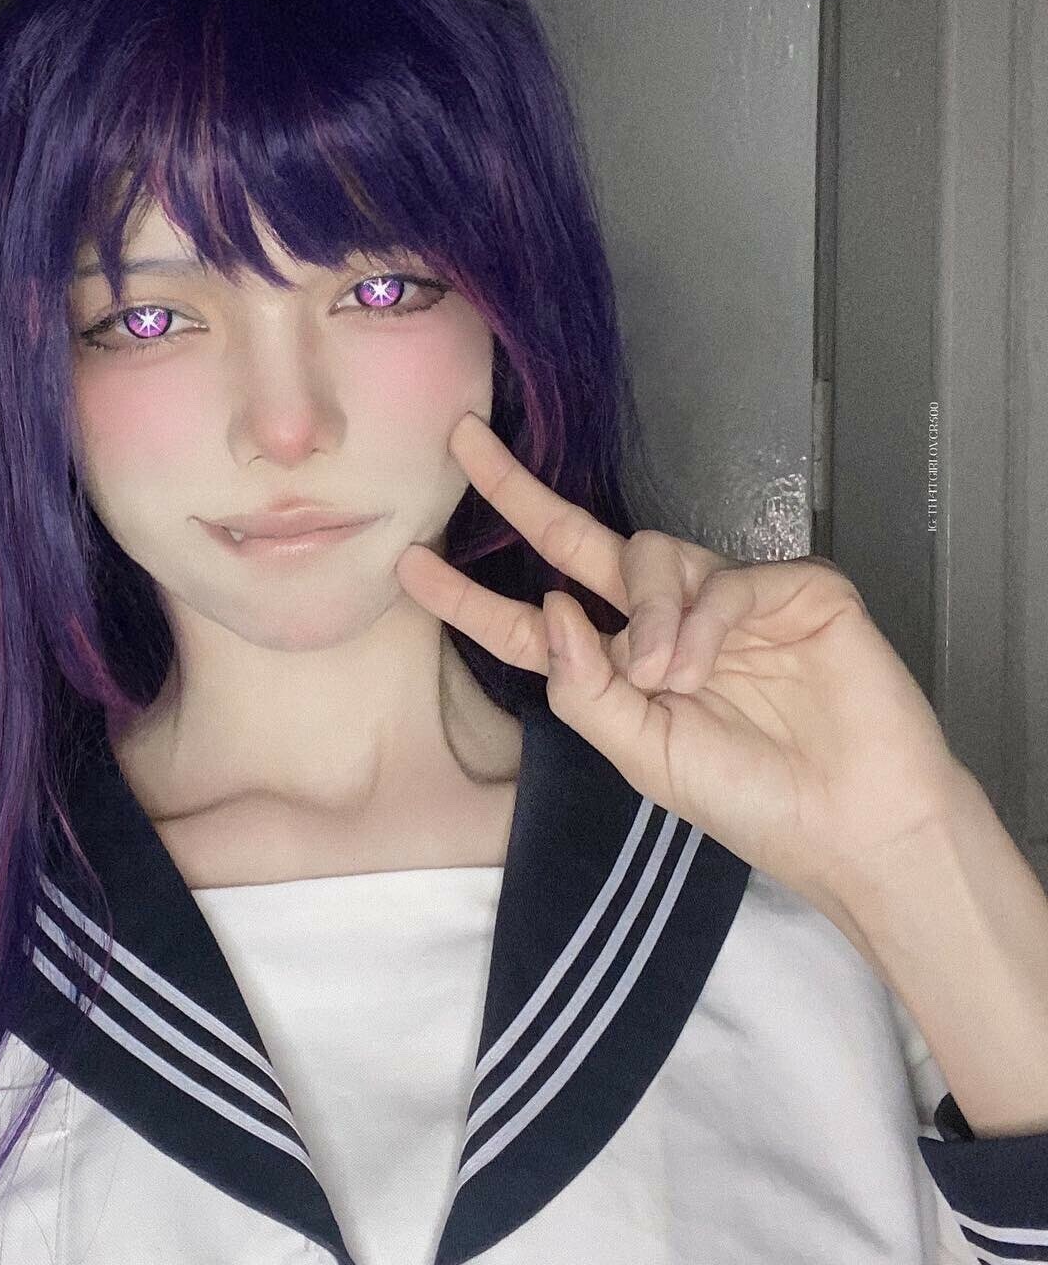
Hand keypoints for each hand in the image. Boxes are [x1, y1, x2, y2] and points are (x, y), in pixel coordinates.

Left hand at [396, 411, 968, 915]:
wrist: (855, 823)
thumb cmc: (750, 800)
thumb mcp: (641, 757)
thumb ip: (586, 688)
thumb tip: (553, 604)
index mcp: (621, 671)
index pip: (534, 625)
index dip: (473, 598)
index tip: (409, 566)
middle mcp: (666, 623)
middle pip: (581, 544)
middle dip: (520, 494)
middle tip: (465, 442)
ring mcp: (728, 601)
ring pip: (653, 557)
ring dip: (645, 614)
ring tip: (667, 678)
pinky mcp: (793, 588)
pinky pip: (723, 580)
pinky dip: (702, 621)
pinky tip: (700, 667)